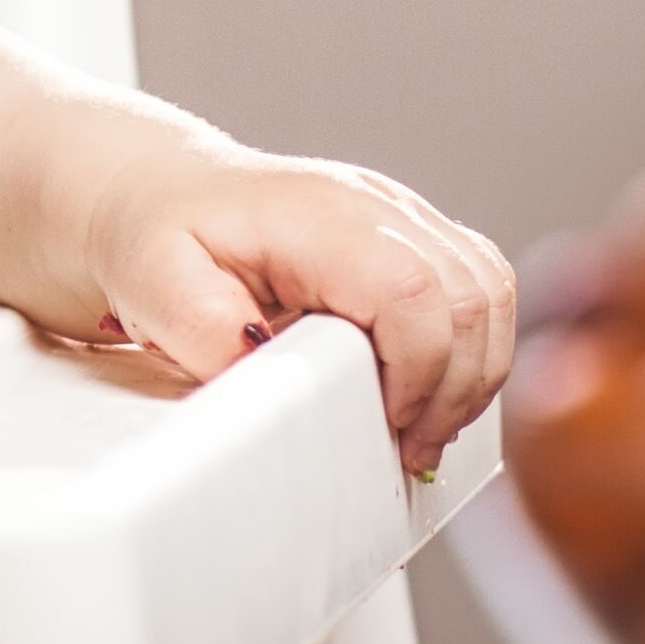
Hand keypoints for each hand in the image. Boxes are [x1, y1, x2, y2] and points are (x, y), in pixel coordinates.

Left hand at [74, 142, 517, 475]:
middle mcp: (375, 205)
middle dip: (453, 388)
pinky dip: (472, 349)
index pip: (414, 289)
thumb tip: (266, 377)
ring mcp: (402, 215)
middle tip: (408, 448)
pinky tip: (429, 392)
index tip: (389, 426)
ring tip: (420, 428)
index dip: (420, 370)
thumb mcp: (152, 284)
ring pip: (492, 293)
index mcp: (319, 213)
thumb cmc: (155, 236)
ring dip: (473, 373)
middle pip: (472, 296)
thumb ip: (206, 335)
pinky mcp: (414, 238)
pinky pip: (482, 289)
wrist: (157, 195)